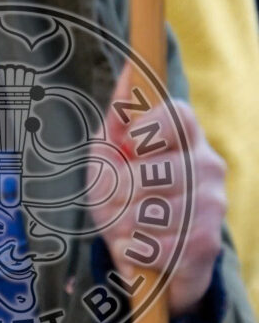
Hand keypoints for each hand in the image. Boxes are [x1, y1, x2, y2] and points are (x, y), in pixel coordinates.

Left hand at [90, 95, 226, 314]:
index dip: (147, 129)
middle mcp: (208, 167)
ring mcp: (213, 206)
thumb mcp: (109, 153)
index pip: (179, 114)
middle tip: (113, 200)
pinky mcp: (208, 244)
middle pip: (158, 169)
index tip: (129, 147)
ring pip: (156, 210)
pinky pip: (163, 245)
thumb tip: (127, 72)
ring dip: (124, 223)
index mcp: (186, 138)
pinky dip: (138, 249)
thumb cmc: (123, 194)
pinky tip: (140, 247)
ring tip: (125, 225)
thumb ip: (118, 117)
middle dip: (119, 190)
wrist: (140, 251)